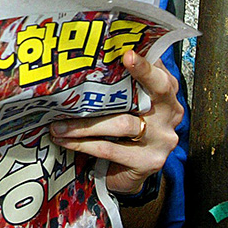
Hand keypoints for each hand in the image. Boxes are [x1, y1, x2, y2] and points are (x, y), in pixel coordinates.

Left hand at [48, 49, 182, 195]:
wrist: (127, 173)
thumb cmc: (122, 128)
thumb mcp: (125, 103)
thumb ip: (119, 81)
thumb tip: (92, 54)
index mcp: (165, 93)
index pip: (158, 73)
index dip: (145, 65)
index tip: (127, 54)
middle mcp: (169, 113)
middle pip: (152, 93)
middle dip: (123, 86)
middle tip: (85, 87)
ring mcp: (161, 139)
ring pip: (122, 124)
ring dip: (84, 124)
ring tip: (58, 124)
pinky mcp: (148, 161)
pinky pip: (110, 149)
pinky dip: (84, 144)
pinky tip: (64, 140)